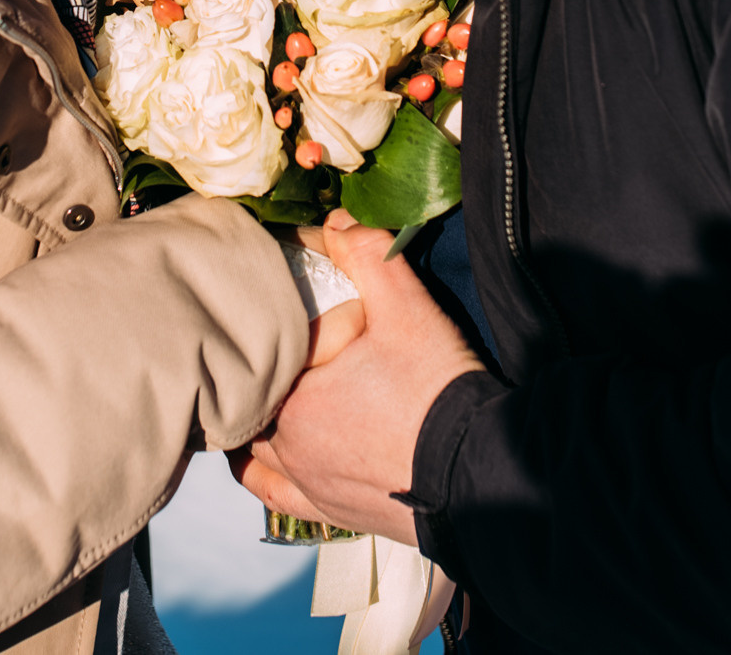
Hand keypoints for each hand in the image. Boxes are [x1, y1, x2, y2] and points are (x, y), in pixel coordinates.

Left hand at [233, 211, 485, 543]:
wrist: (480, 471)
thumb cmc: (437, 391)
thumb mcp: (406, 307)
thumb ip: (367, 254)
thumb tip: (334, 218)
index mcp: (293, 394)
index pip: (256, 349)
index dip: (264, 323)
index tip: (274, 304)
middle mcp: (287, 444)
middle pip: (250, 397)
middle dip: (257, 370)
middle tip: (272, 344)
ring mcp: (306, 483)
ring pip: (253, 447)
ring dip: (254, 419)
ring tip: (266, 390)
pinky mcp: (330, 512)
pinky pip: (274, 494)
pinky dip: (262, 474)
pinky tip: (266, 455)